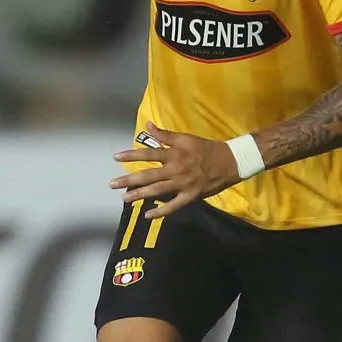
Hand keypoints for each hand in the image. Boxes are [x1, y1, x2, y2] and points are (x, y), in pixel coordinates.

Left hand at [109, 122, 241, 218]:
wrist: (228, 162)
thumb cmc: (205, 148)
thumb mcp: (185, 138)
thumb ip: (165, 134)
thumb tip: (147, 126)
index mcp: (174, 154)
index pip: (148, 154)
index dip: (131, 155)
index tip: (116, 157)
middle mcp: (175, 170)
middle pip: (148, 175)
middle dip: (129, 180)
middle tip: (112, 184)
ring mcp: (182, 185)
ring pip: (157, 191)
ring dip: (140, 195)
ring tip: (125, 198)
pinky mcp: (190, 196)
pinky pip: (173, 206)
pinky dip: (161, 212)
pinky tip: (148, 215)